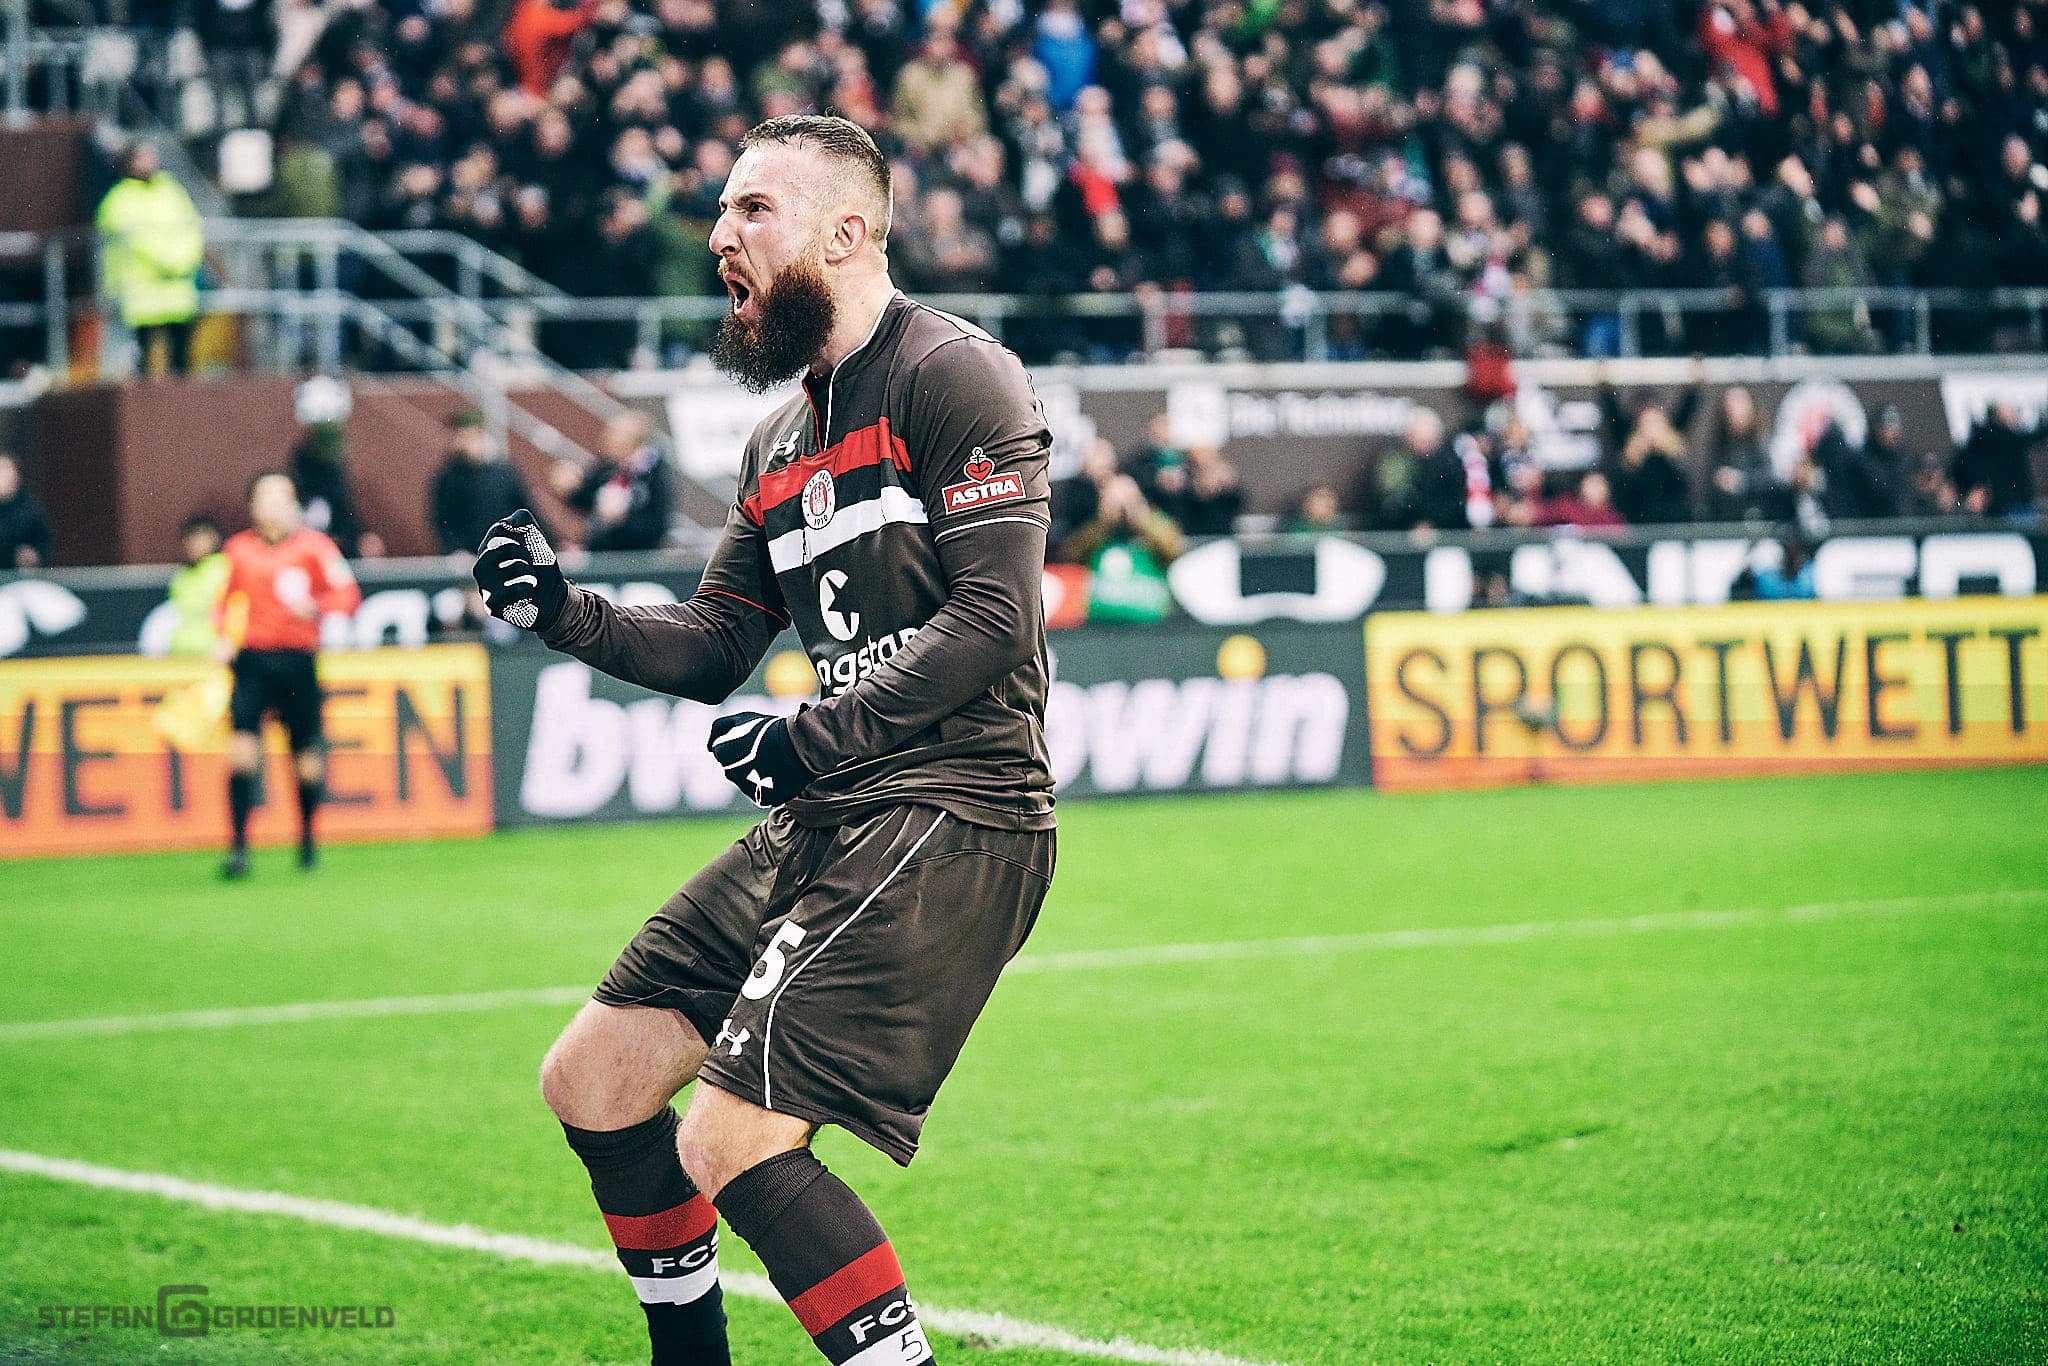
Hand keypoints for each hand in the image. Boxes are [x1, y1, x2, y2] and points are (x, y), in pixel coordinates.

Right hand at [473, 509, 566, 630]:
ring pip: (497, 571)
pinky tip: (528, 592)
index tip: (529, 539)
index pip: (497, 531)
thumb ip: (524, 522)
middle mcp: (482, 569)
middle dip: (518, 551)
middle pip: (494, 549)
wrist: (554, 600)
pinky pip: (502, 593)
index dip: (518, 532)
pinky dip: (521, 589)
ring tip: (532, 577)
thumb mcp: (536, 541)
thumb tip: (510, 521)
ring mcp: (485, 587)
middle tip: (530, 560)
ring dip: (521, 570)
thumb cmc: (540, 569)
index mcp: (490, 550)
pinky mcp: (491, 605)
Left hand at [708, 711, 813, 807]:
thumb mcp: (743, 718)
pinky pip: (764, 793)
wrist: (798, 745)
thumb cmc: (770, 729)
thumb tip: (708, 747)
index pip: (724, 752)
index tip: (754, 741)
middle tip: (766, 751)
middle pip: (736, 768)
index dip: (740, 745)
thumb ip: (719, 728)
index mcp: (722, 753)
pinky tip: (780, 773)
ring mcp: (746, 788)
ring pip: (749, 781)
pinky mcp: (763, 799)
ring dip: (758, 773)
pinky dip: (770, 785)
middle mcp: (730, 773)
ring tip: (775, 761)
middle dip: (747, 760)